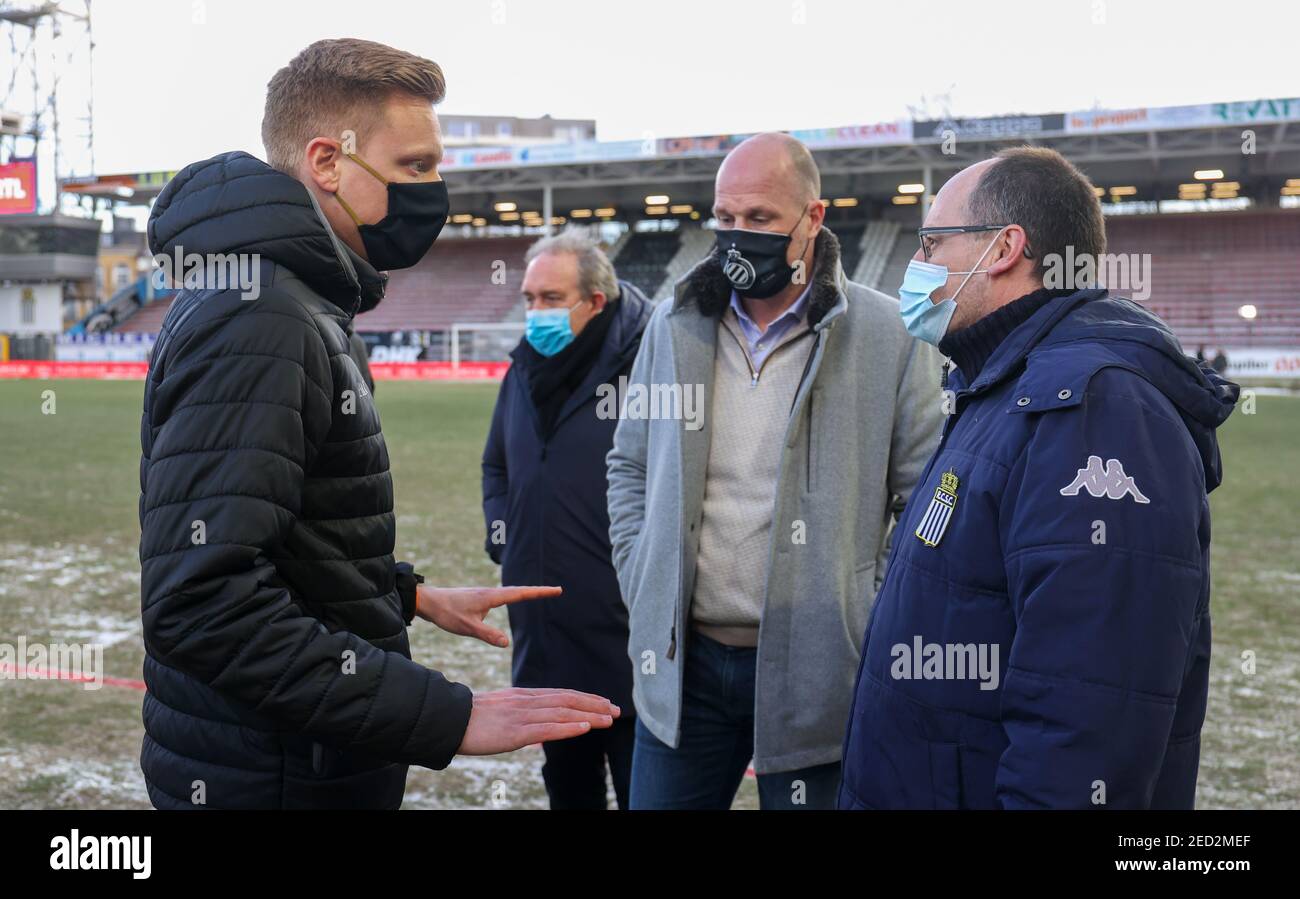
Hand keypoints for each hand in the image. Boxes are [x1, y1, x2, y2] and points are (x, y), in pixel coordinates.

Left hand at [414, 584, 560, 646]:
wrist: (428, 601)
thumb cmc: (447, 613)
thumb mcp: (467, 627)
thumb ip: (487, 634)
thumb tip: (507, 643)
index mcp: (491, 596)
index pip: (521, 594)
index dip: (539, 592)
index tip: (556, 590)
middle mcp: (490, 592)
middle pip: (519, 590)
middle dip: (538, 591)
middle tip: (556, 590)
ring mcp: (484, 594)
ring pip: (510, 592)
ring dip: (526, 592)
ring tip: (541, 594)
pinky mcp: (478, 597)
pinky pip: (502, 596)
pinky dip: (514, 596)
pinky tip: (512, 599)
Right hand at [457, 688, 620, 754]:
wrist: (448, 720)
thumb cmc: (471, 719)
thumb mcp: (502, 714)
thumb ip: (523, 718)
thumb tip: (541, 732)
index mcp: (523, 696)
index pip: (561, 695)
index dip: (585, 698)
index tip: (604, 702)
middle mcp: (527, 702)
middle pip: (567, 700)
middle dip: (594, 704)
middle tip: (616, 709)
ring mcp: (522, 715)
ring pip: (563, 712)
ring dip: (589, 714)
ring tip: (609, 717)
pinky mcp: (515, 731)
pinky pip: (547, 728)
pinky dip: (568, 726)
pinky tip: (584, 727)